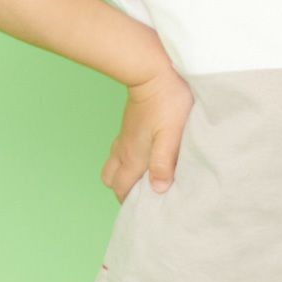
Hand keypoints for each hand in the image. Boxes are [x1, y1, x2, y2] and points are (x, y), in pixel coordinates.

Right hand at [100, 65, 193, 202]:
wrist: (152, 72)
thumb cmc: (166, 103)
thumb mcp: (170, 135)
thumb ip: (163, 162)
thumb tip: (158, 189)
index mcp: (133, 156)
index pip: (121, 188)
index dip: (128, 202)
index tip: (143, 208)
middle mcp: (124, 149)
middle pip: (111, 179)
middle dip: (122, 189)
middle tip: (142, 193)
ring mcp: (124, 136)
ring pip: (113, 163)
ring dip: (123, 173)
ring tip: (143, 176)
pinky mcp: (129, 125)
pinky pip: (120, 149)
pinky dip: (126, 158)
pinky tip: (144, 153)